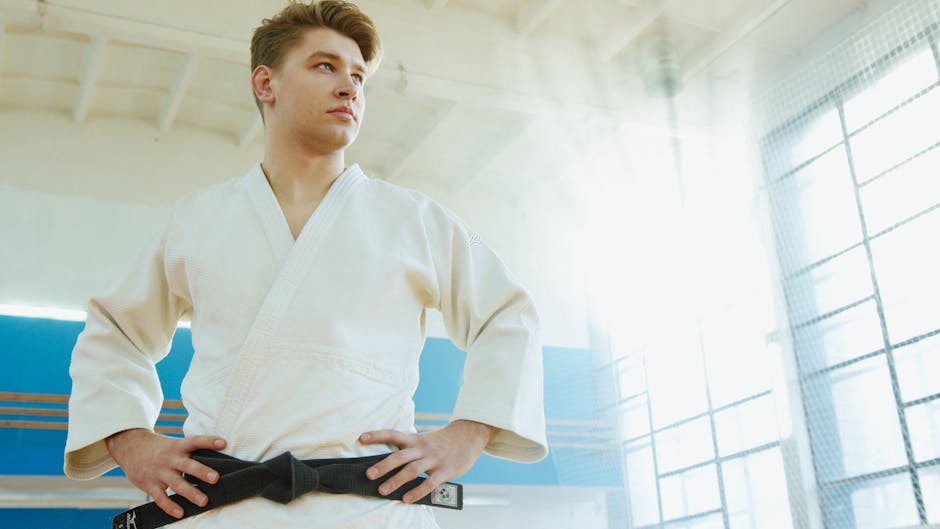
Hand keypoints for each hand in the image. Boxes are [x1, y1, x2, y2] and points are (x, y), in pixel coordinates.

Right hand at [105, 428, 227, 518]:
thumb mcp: (173, 444)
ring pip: (176, 483)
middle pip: (187, 465)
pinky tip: (180, 513)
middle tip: (216, 478)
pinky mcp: (150, 484)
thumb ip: (189, 452)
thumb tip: (215, 460)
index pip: (195, 441)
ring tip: (203, 501)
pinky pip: (161, 497)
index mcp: (178, 446)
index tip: (223, 443)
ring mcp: (160, 472)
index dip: (209, 441)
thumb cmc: (159, 448)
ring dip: (190, 493)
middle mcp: (170, 459)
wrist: (130, 447)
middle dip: (201, 472)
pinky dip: (170, 506)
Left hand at [358, 420, 497, 502]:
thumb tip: (390, 462)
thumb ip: (410, 449)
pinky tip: (407, 499)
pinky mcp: (445, 470)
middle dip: (384, 465)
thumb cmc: (443, 441)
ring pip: (412, 470)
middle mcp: (423, 448)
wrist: (469, 435)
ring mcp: (434, 459)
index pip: (393, 434)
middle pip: (400, 456)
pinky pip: (430, 483)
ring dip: (396, 480)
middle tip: (369, 474)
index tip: (361, 438)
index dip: (377, 435)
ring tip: (383, 490)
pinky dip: (418, 491)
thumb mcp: (425, 439)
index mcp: (416, 439)